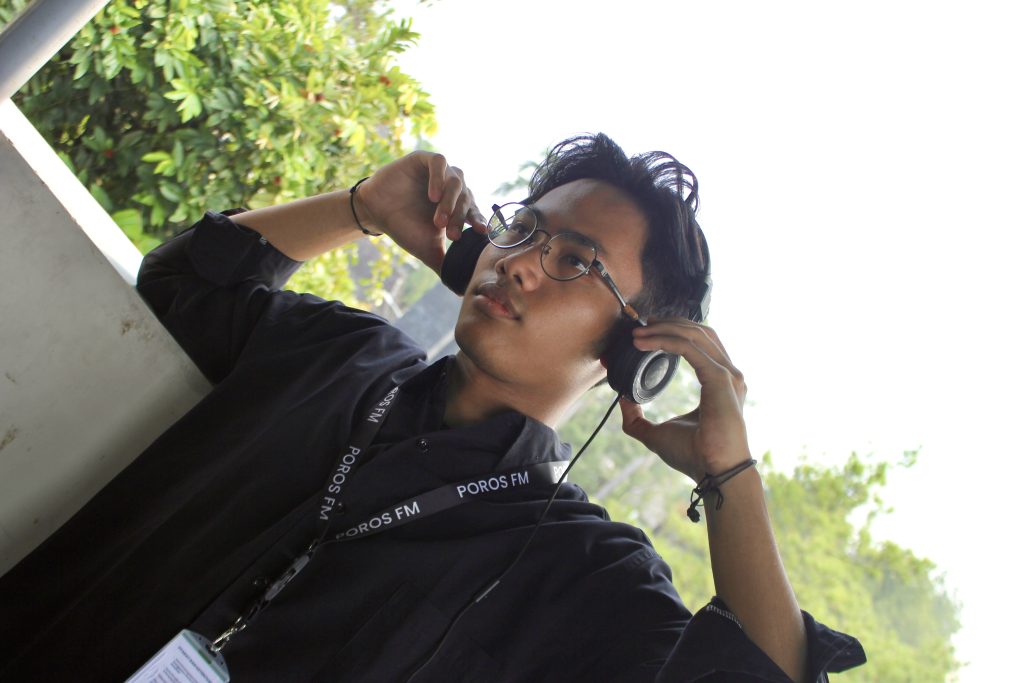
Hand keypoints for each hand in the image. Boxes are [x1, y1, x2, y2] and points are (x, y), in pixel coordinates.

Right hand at [356, 151, 487, 273]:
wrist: (376, 212)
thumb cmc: (404, 228)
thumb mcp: (427, 248)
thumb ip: (445, 263)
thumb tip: (461, 290)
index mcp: (458, 205)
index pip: (474, 211)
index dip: (479, 222)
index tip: (480, 234)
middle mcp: (452, 186)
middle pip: (466, 197)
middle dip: (460, 218)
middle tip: (451, 235)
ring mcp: (440, 172)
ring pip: (456, 181)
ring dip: (451, 202)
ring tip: (439, 220)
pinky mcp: (424, 159)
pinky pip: (439, 162)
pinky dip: (439, 178)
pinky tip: (433, 196)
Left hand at [618, 319, 750, 482]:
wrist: (714, 473)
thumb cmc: (695, 456)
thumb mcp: (657, 434)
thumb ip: (637, 418)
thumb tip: (622, 400)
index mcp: (719, 381)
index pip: (700, 344)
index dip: (672, 332)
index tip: (645, 333)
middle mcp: (728, 373)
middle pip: (700, 332)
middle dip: (668, 324)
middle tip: (641, 325)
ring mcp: (727, 374)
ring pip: (695, 335)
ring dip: (664, 329)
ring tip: (638, 333)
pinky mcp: (720, 378)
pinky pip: (691, 348)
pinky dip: (666, 341)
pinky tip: (645, 342)